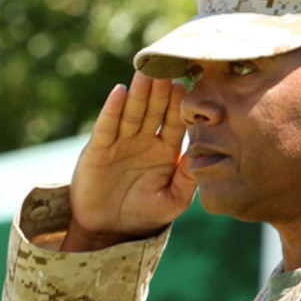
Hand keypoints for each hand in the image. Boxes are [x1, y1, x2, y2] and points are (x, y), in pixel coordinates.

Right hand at [63, 72, 196, 251]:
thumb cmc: (144, 215)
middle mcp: (143, 140)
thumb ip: (187, 180)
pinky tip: (119, 92)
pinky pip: (107, 126)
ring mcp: (120, 142)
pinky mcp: (98, 148)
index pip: (174, 122)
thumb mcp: (172, 201)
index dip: (180, 106)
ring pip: (131, 112)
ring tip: (146, 73)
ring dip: (139, 93)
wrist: (108, 231)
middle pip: (154, 110)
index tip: (188, 87)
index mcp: (165, 150)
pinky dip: (112, 109)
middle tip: (168, 69)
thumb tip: (202, 156)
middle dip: (160, 91)